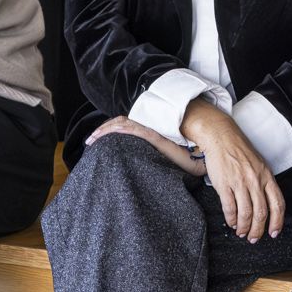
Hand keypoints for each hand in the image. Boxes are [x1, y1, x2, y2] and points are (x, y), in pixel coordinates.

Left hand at [87, 114, 206, 176]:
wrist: (201, 161)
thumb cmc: (186, 163)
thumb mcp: (163, 162)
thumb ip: (150, 160)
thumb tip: (137, 168)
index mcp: (150, 135)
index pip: (126, 126)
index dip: (109, 130)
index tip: (96, 140)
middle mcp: (150, 131)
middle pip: (121, 123)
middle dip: (103, 131)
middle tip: (90, 141)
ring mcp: (153, 133)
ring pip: (125, 125)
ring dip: (107, 130)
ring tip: (94, 139)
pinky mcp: (157, 138)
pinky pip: (136, 130)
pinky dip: (122, 130)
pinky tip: (111, 133)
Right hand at [180, 97, 287, 239]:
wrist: (221, 137)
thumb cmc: (239, 150)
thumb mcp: (259, 165)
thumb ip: (263, 183)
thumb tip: (264, 204)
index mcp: (267, 176)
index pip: (277, 203)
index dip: (277, 221)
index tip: (274, 232)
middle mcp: (256, 180)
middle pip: (261, 212)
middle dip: (258, 229)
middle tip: (254, 238)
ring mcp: (240, 182)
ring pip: (246, 213)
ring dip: (244, 227)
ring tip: (241, 233)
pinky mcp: (225, 184)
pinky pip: (230, 207)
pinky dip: (231, 219)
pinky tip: (231, 223)